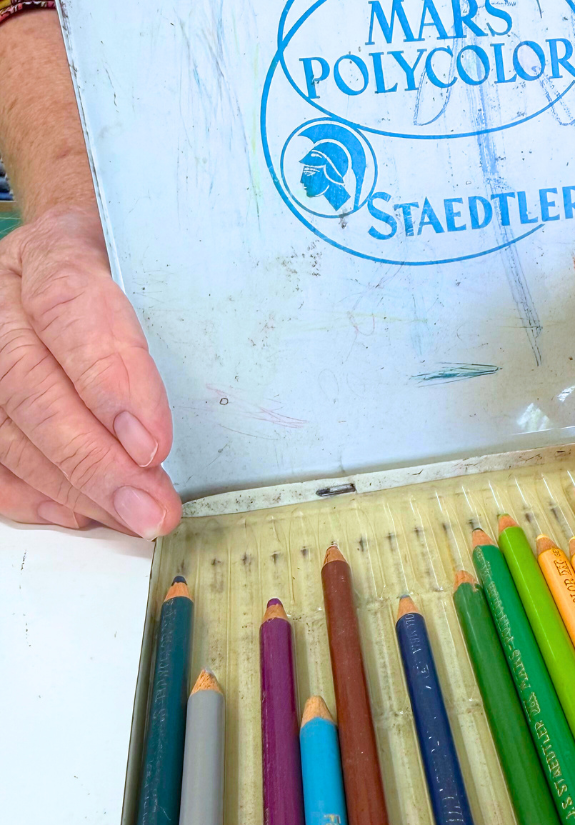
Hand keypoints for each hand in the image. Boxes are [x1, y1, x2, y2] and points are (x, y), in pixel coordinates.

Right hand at [0, 204, 180, 535]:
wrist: (84, 251)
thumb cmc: (135, 262)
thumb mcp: (165, 262)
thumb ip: (187, 308)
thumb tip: (244, 381)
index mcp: (55, 251)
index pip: (70, 309)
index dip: (110, 381)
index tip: (152, 443)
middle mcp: (4, 299)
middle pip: (31, 383)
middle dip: (96, 459)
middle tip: (150, 505)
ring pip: (7, 426)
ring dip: (72, 485)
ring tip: (131, 517)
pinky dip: (29, 493)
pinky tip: (79, 512)